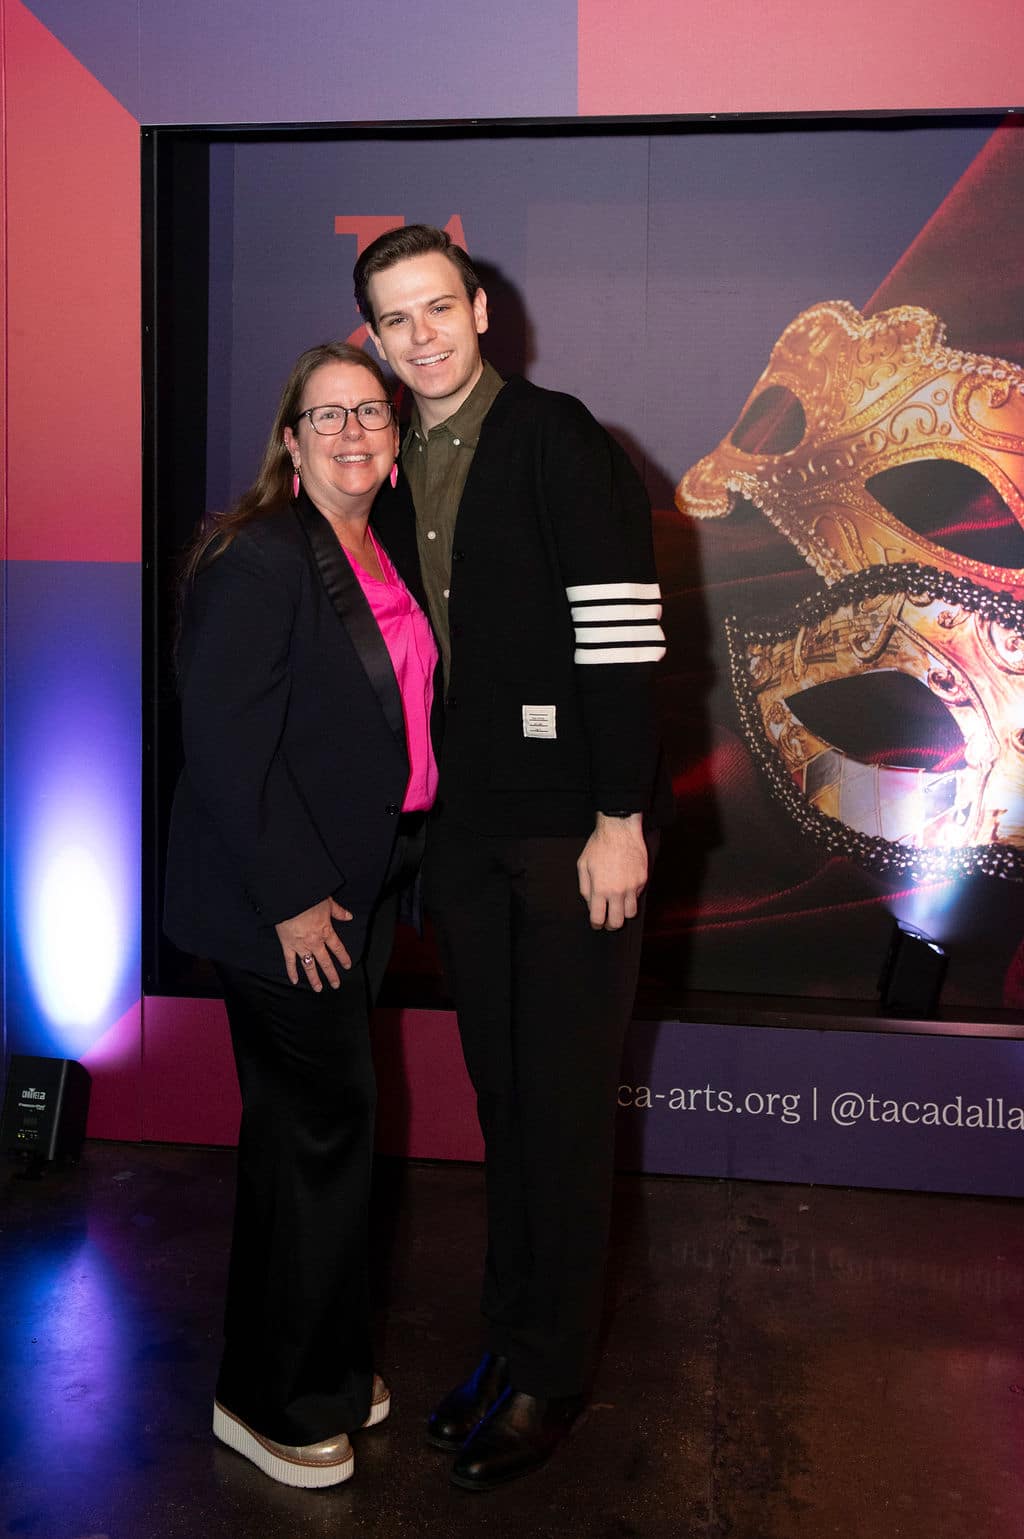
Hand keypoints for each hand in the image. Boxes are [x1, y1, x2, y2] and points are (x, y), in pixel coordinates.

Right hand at [275, 896, 352, 988]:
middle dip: (331, 974)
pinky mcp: (287, 946)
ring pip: (309, 966)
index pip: (337, 948)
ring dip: (314, 978)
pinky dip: (291, 971)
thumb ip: (338, 911)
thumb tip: (349, 916)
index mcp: (325, 931)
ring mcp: (300, 946)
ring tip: (318, 988)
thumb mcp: (327, 902)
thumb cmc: (308, 898)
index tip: (347, 966)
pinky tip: (294, 981)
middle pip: (325, 962)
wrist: (289, 899)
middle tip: (336, 984)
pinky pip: (290, 962)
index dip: (343, 957)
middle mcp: (314, 942)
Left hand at [577, 814, 646, 930]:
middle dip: (611, 925)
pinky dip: (631, 897)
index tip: (596, 923)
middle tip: (608, 921)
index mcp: (600, 889)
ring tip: (618, 907)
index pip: (599, 918)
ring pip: (631, 913)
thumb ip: (585, 888)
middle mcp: (617, 891)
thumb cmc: (600, 845)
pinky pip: (637, 896)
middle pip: (617, 922)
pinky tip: (625, 888)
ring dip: (623, 913)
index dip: (596, 924)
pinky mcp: (643, 879)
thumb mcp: (583, 865)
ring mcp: (633, 886)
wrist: (620, 829)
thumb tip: (591, 904)